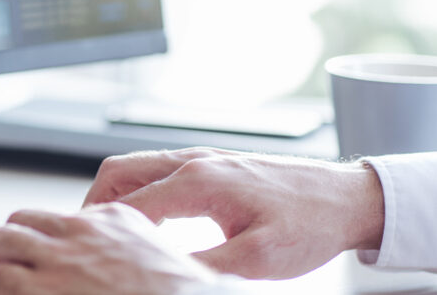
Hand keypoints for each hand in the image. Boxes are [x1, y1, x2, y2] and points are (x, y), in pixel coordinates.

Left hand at [0, 203, 217, 294]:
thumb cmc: (179, 293)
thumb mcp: (153, 255)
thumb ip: (121, 245)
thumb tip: (98, 256)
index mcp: (109, 222)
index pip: (50, 217)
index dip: (30, 240)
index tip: (26, 261)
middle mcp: (82, 234)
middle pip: (17, 225)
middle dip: (2, 249)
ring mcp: (62, 262)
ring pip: (1, 246)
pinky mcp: (43, 291)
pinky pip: (1, 282)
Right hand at [84, 147, 383, 278]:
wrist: (347, 197)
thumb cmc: (310, 223)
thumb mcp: (257, 259)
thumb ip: (203, 266)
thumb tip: (164, 276)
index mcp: (200, 181)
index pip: (129, 202)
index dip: (104, 229)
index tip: (91, 252)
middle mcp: (195, 161)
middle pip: (119, 172)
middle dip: (95, 203)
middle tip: (89, 237)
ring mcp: (203, 158)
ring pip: (136, 167)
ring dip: (116, 194)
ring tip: (111, 231)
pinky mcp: (213, 164)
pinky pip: (158, 170)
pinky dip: (139, 191)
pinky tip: (148, 221)